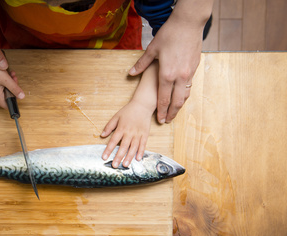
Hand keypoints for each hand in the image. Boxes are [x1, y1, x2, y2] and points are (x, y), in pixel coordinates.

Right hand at [0, 46, 23, 107]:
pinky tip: (5, 72)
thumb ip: (15, 89)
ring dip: (9, 82)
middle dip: (13, 87)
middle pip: (6, 96)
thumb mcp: (6, 79)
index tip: (17, 91)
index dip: (14, 99)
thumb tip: (22, 97)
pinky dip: (4, 80)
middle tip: (14, 78)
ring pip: (3, 89)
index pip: (7, 105)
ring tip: (10, 73)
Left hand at [101, 61, 158, 167]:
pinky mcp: (145, 134)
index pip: (113, 141)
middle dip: (118, 157)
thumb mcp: (116, 117)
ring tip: (125, 165)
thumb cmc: (128, 111)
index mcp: (121, 128)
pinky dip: (141, 152)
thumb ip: (109, 126)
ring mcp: (138, 134)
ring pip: (133, 148)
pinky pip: (143, 145)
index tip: (104, 157)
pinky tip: (138, 159)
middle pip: (123, 147)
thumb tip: (101, 135)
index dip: (108, 150)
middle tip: (114, 165)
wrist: (142, 105)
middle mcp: (130, 132)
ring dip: (129, 157)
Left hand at [129, 8, 206, 123]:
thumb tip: (130, 73)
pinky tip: (181, 97)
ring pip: (185, 95)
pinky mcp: (194, 68)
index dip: (161, 110)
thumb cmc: (169, 35)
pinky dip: (185, 95)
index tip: (160, 119)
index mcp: (167, 74)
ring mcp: (188, 73)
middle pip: (176, 101)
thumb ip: (141, 64)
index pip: (163, 98)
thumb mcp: (152, 49)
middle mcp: (179, 77)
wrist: (188, 24)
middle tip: (167, 121)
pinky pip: (189, 86)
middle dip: (171, 113)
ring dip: (179, 106)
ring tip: (174, 113)